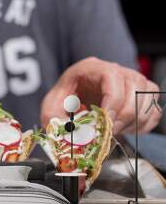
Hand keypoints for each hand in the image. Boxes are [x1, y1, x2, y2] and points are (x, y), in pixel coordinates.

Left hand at [40, 57, 160, 133]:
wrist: (73, 96)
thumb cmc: (64, 99)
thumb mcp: (51, 106)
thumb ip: (54, 118)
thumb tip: (68, 136)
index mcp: (93, 68)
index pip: (113, 77)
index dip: (112, 102)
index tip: (105, 123)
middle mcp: (117, 70)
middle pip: (133, 91)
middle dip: (121, 118)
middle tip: (107, 134)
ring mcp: (133, 81)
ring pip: (146, 101)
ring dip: (132, 123)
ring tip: (114, 131)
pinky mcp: (142, 94)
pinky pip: (153, 110)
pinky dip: (143, 125)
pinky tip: (125, 130)